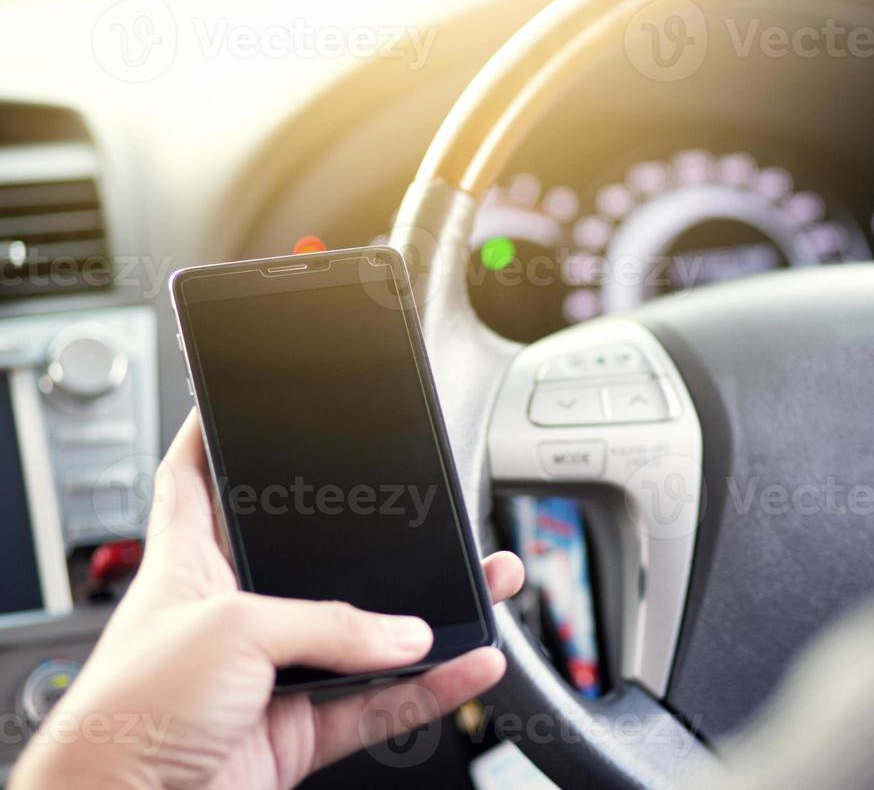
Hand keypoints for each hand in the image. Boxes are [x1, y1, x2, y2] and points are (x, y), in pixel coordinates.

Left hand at [10, 412, 524, 789]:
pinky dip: (431, 687)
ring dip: (425, 620)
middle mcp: (233, 618)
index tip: (243, 408)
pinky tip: (468, 664)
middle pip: (316, 563)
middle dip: (375, 540)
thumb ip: (327, 623)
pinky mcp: (296, 734)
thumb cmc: (126, 716)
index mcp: (189, 567)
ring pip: (366, 638)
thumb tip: (402, 634)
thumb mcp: (230, 631)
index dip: (213, 440)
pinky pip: (381, 704)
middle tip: (425, 511)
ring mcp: (268, 678)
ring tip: (479, 587)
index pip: (193, 482)